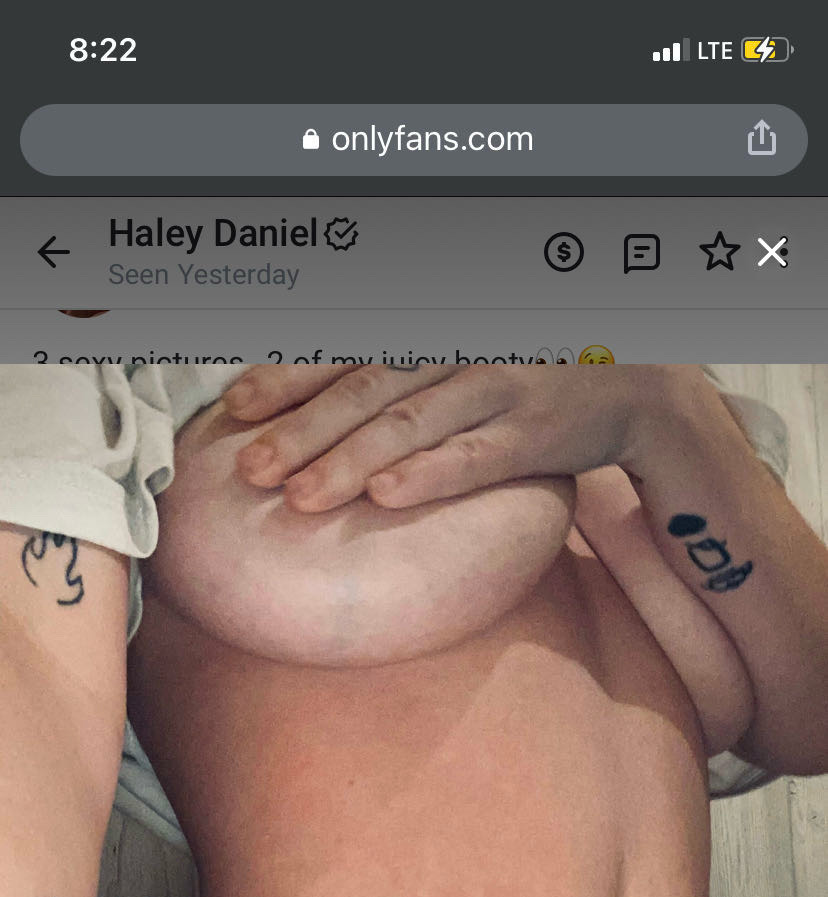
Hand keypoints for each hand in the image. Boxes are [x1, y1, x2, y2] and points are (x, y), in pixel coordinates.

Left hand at [224, 362, 665, 510]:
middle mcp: (456, 349)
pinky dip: (429, 474)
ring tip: (298, 497)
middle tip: (248, 469)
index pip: (345, 348)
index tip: (236, 408)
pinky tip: (387, 495)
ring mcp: (497, 388)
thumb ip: (399, 367)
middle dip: (301, 430)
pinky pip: (474, 456)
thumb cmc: (528, 369)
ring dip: (347, 461)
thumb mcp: (462, 348)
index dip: (288, 375)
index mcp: (430, 326)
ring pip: (408, 424)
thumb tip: (315, 401)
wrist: (634, 378)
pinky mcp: (533, 434)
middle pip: (364, 389)